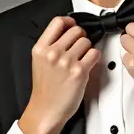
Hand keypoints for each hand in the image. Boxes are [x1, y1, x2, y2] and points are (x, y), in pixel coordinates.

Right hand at [25, 15, 100, 129]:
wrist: (46, 111)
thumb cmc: (45, 90)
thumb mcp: (39, 62)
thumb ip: (50, 46)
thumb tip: (68, 33)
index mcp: (41, 48)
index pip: (58, 22)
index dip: (69, 22)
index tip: (73, 26)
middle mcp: (53, 53)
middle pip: (76, 30)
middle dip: (81, 37)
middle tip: (80, 48)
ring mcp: (66, 62)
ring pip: (86, 41)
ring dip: (88, 49)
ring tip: (82, 60)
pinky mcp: (79, 72)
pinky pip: (94, 54)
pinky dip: (94, 58)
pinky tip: (88, 65)